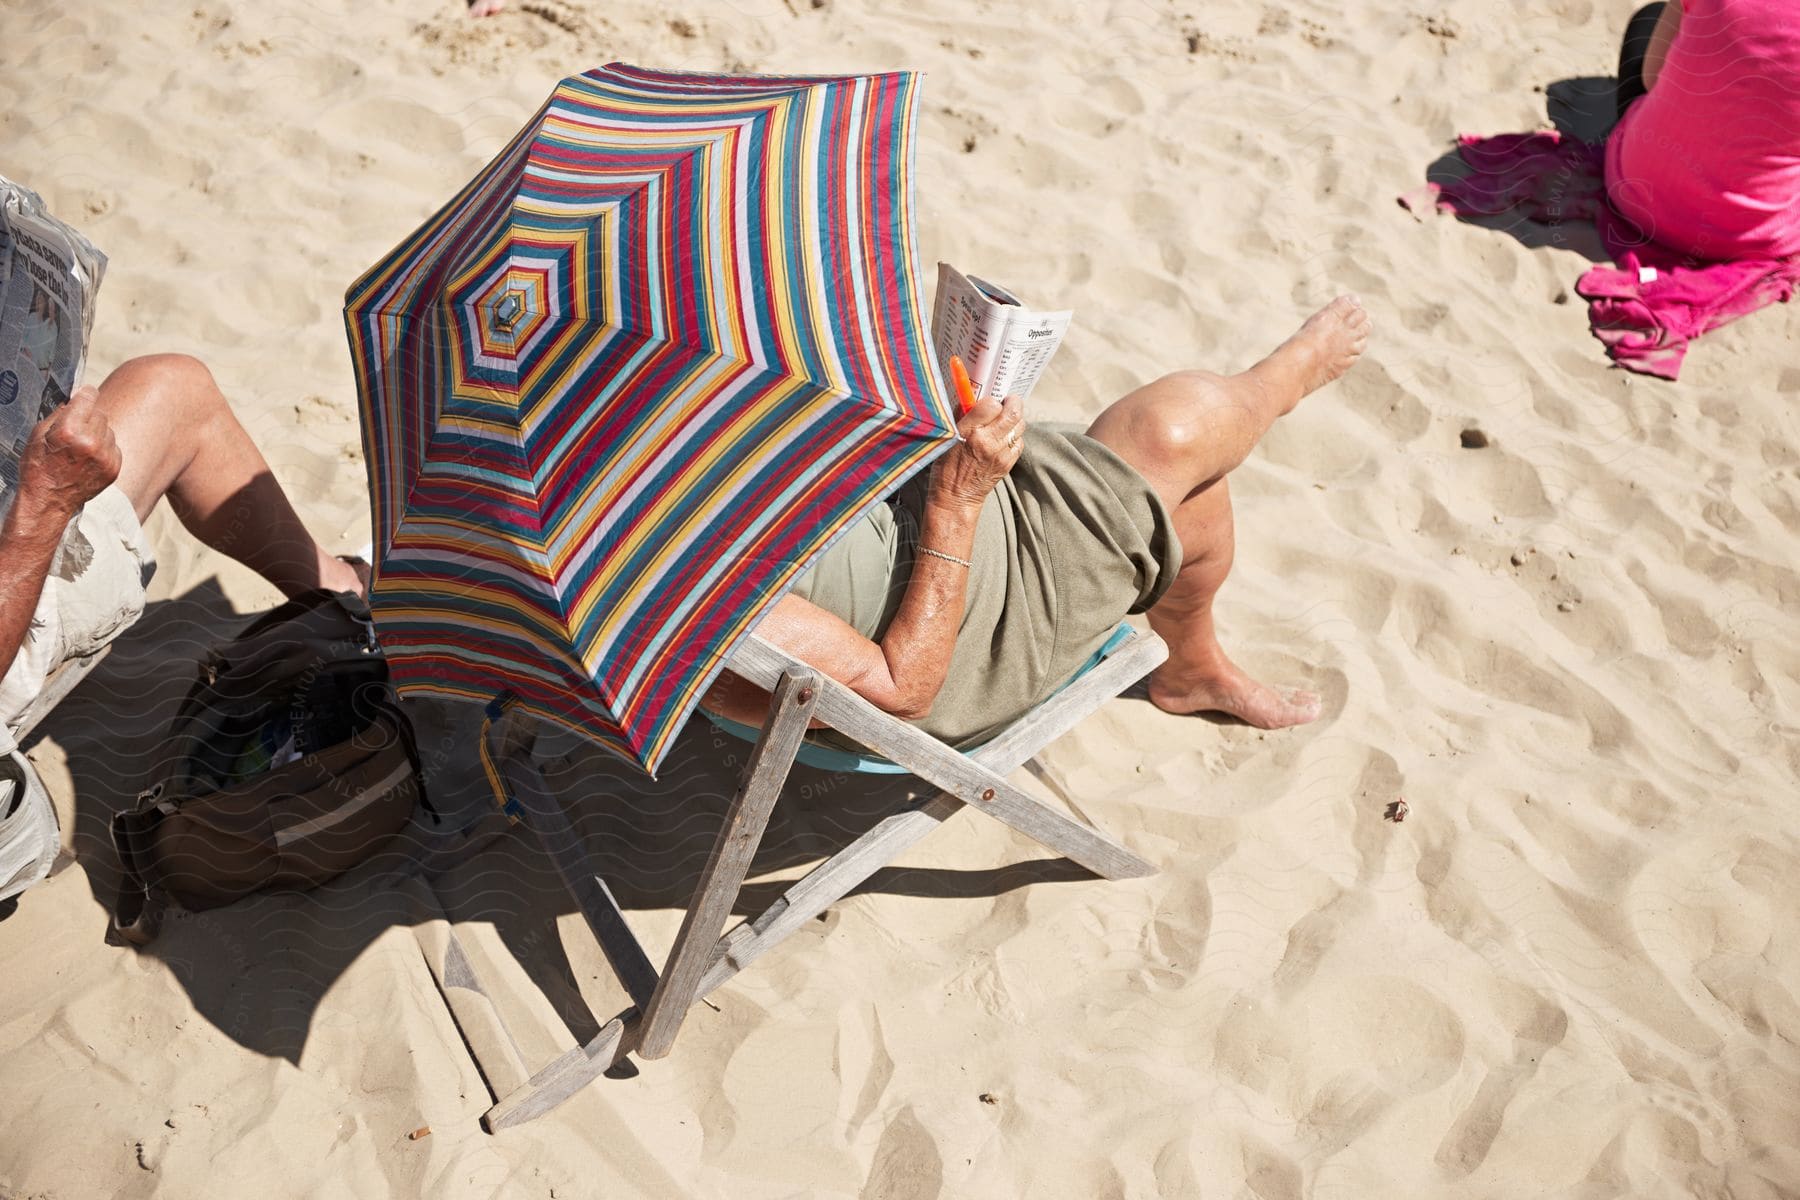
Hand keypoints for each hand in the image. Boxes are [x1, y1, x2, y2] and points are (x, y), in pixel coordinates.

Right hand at [17, 386, 120, 519]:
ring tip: (80, 446)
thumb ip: (59, 414)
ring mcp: (105, 456)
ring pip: (108, 429)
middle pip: (99, 413)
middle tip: (75, 428)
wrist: (49, 501)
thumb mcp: (38, 435)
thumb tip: (75, 399)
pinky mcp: (114, 468)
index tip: (85, 393)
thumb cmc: (39, 466)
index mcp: (69, 430)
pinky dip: (104, 448)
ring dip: (97, 432)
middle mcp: (91, 442)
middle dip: (88, 416)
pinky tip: (88, 457)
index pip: (88, 397)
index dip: (85, 394)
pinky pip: (114, 446)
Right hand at [929, 394, 1023, 510]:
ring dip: (1014, 420)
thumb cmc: (946, 466)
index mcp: (969, 432)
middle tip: (1007, 402)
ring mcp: (1001, 453)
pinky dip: (1014, 436)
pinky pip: (1019, 441)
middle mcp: (988, 441)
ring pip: (1020, 425)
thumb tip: (973, 397)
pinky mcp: (1008, 463)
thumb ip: (963, 417)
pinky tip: (1003, 439)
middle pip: (1014, 412)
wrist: (955, 498)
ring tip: (1003, 421)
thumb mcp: (948, 438)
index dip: (992, 400)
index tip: (989, 402)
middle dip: (1013, 403)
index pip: (992, 404)